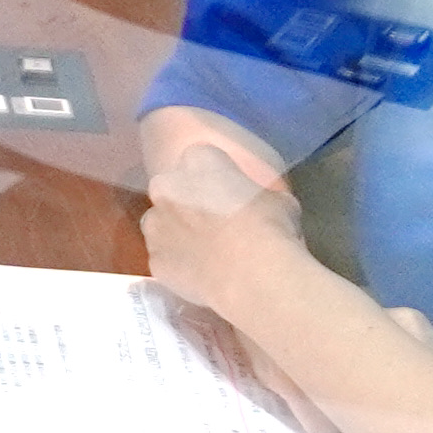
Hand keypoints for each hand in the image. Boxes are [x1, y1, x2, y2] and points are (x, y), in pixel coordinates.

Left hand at [135, 134, 311, 324]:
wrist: (253, 275)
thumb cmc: (269, 228)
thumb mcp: (279, 200)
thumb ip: (257, 195)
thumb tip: (260, 205)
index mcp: (199, 162)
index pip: (200, 157)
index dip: (215, 175)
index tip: (228, 192)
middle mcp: (167, 188)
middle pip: (170, 188)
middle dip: (185, 200)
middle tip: (212, 221)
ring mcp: (155, 226)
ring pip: (159, 223)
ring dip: (175, 232)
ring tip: (203, 250)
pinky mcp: (153, 260)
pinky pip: (162, 258)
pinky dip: (176, 264)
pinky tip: (199, 275)